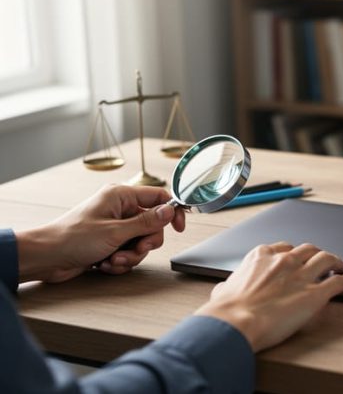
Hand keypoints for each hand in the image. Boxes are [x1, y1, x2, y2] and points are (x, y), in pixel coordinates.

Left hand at [16, 185, 185, 282]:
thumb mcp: (116, 232)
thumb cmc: (72, 239)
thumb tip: (170, 211)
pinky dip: (120, 262)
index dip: (172, 212)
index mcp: (121, 196)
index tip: (179, 228)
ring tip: (113, 261)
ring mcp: (115, 226)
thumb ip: (147, 222)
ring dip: (130, 256)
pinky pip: (129, 252)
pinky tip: (105, 264)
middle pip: (152, 225)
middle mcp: (120, 209)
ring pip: (141, 242)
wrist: (46, 258)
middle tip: (134, 250)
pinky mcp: (110, 242)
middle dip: (145, 243)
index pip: (159, 197)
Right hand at [195, 242, 342, 351]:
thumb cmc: (226, 312)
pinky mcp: (315, 294)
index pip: (283, 247)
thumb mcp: (222, 292)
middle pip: (308, 249)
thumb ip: (227, 287)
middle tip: (321, 259)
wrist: (235, 322)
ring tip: (341, 265)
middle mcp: (284, 261)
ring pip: (326, 259)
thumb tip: (223, 290)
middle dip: (316, 253)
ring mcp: (301, 276)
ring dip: (336, 261)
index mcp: (261, 257)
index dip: (292, 252)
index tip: (295, 256)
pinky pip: (338, 282)